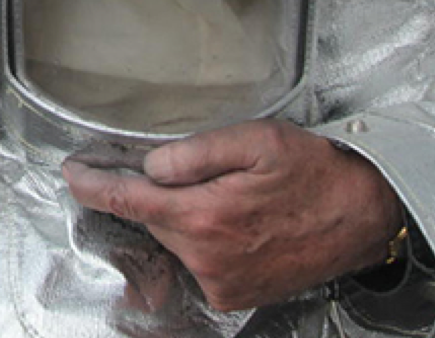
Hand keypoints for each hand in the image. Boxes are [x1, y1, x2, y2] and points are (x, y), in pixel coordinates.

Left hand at [62, 119, 402, 311]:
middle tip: (186, 170)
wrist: (362, 217)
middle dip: (154, 193)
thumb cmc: (314, 172)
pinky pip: (196, 261)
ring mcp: (219, 281)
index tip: (73, 173)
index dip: (94, 184)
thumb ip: (195, 153)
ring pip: (174, 239)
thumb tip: (151, 167)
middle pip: (152, 217)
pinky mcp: (232, 294)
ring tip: (227, 195)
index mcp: (205, 215)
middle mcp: (206, 256)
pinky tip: (235, 222)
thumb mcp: (256, 141)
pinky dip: (201, 240)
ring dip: (183, 217)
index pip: (129, 200)